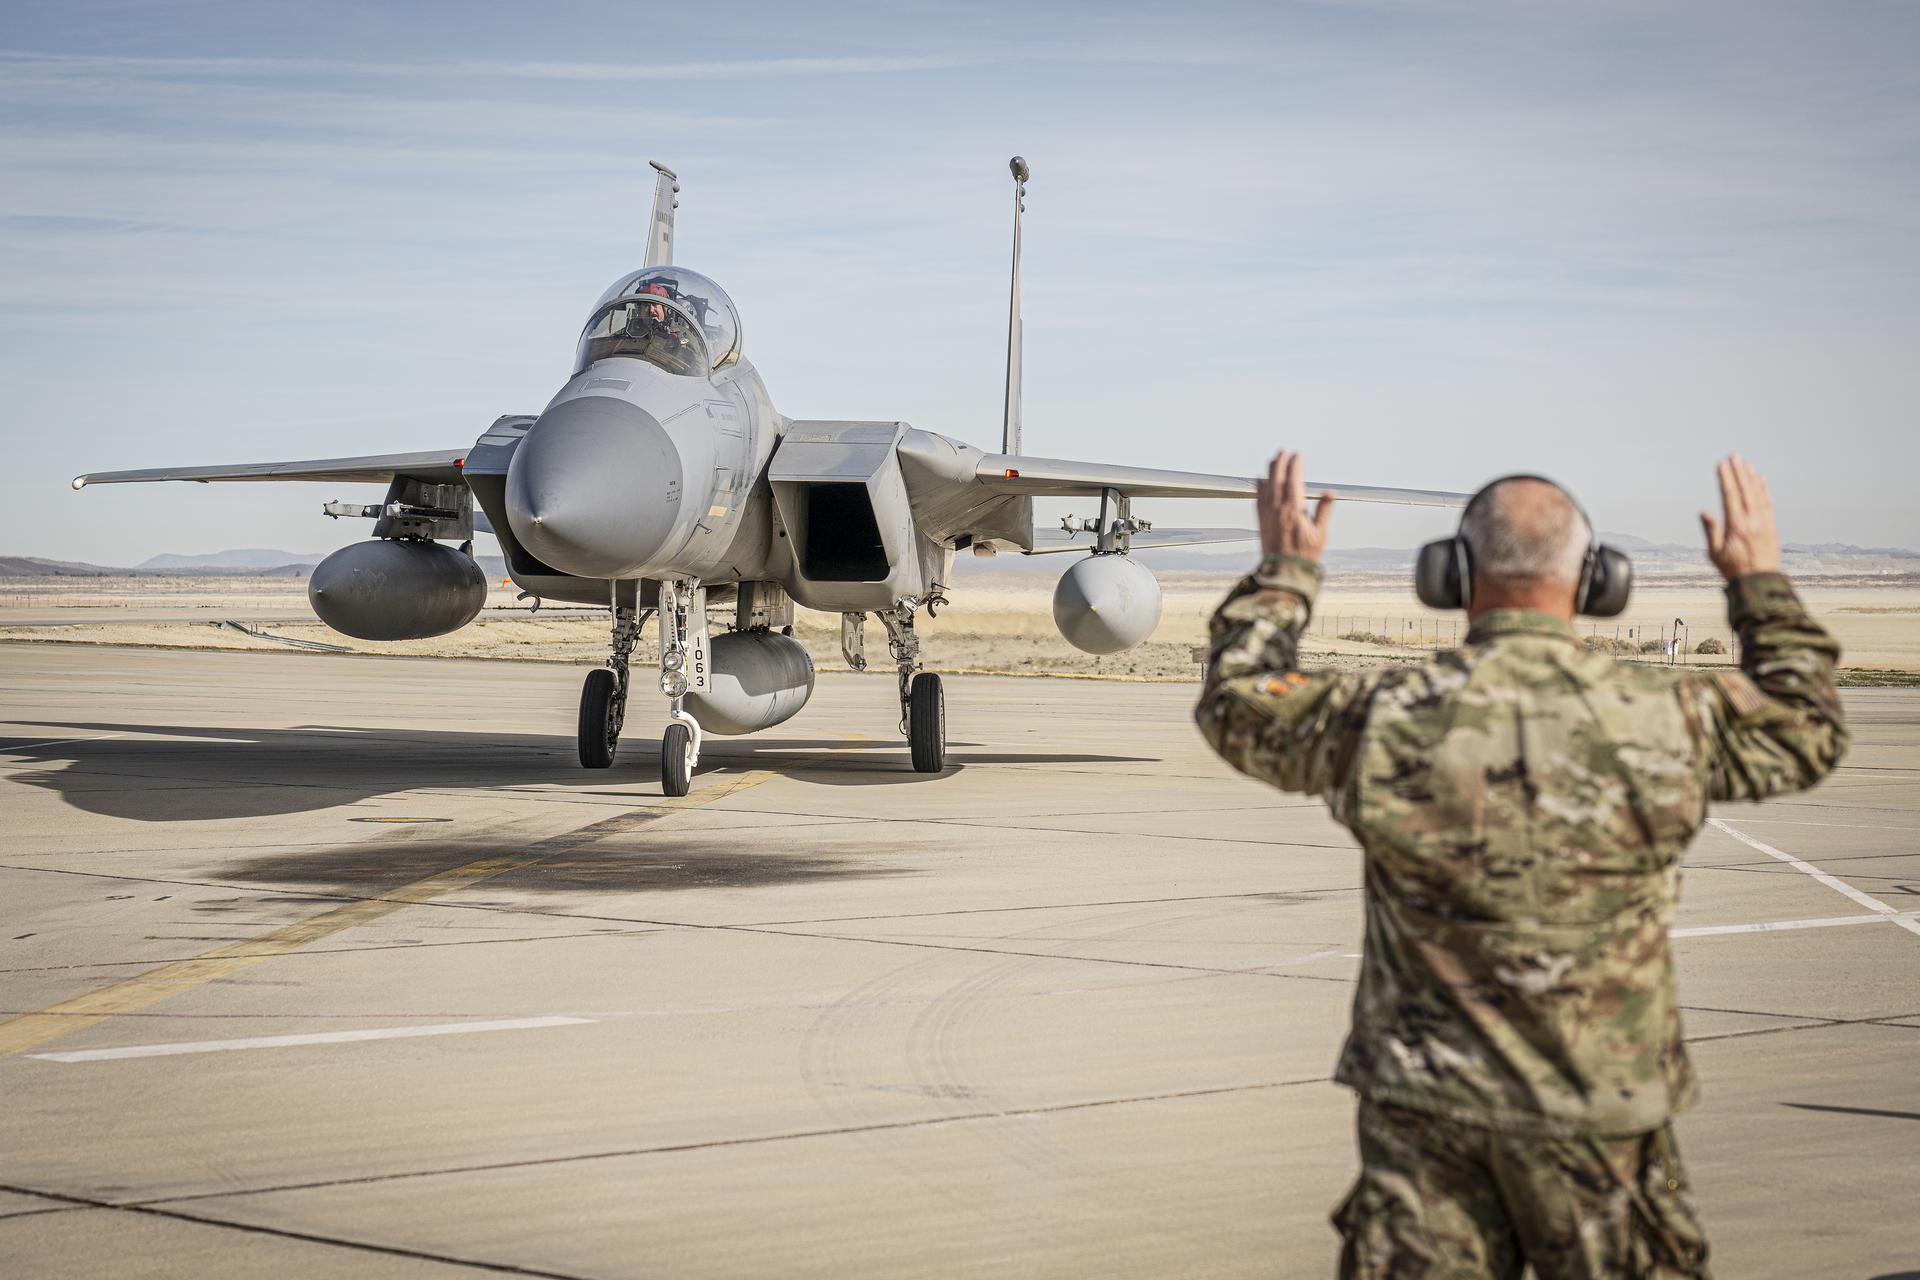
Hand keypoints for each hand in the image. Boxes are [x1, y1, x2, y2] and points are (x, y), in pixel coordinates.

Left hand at [1256, 451, 1334, 563]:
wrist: (1283, 572)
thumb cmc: (1305, 555)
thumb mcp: (1320, 534)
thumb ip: (1324, 511)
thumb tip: (1330, 492)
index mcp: (1294, 510)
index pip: (1293, 481)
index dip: (1295, 466)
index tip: (1297, 456)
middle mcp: (1278, 510)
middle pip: (1276, 480)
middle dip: (1279, 464)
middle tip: (1282, 451)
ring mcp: (1267, 516)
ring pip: (1266, 488)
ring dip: (1269, 472)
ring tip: (1272, 460)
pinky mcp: (1261, 523)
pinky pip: (1258, 500)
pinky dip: (1259, 488)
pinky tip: (1259, 481)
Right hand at [1701, 454, 1781, 580]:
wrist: (1760, 582)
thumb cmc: (1733, 570)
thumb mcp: (1715, 554)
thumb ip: (1711, 531)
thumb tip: (1704, 511)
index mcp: (1736, 526)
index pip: (1730, 496)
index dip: (1726, 479)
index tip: (1722, 465)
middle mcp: (1752, 521)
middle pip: (1744, 490)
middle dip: (1738, 472)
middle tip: (1734, 456)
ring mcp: (1764, 522)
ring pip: (1757, 494)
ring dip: (1750, 477)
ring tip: (1745, 463)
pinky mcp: (1772, 526)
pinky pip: (1768, 502)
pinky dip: (1763, 489)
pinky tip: (1759, 479)